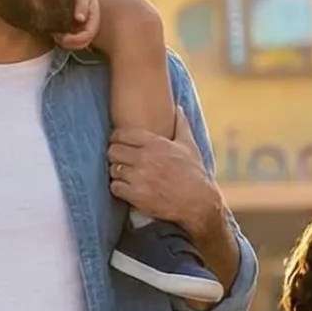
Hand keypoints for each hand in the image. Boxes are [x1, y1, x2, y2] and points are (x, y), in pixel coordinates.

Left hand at [54, 0, 100, 50]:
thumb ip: (82, 6)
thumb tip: (79, 19)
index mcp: (94, 22)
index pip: (86, 37)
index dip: (74, 40)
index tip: (61, 37)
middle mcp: (90, 29)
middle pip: (81, 44)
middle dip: (68, 44)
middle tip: (56, 37)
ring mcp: (84, 30)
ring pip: (76, 44)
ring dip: (65, 44)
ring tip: (54, 36)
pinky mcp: (77, 29)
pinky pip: (72, 39)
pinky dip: (64, 40)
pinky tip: (55, 34)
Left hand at [108, 107, 219, 232]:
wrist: (198, 203)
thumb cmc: (194, 173)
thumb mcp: (189, 146)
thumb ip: (181, 125)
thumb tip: (177, 108)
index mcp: (155, 143)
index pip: (122, 134)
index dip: (117, 138)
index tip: (119, 143)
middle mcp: (145, 158)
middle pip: (113, 151)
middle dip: (115, 155)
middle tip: (120, 160)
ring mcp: (140, 177)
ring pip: (113, 169)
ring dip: (116, 172)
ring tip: (124, 174)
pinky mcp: (137, 195)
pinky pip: (115, 187)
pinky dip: (118, 188)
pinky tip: (126, 188)